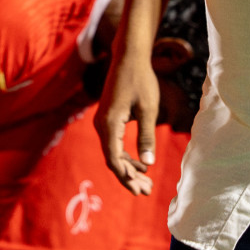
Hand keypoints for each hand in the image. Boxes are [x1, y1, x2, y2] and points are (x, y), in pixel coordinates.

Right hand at [98, 51, 160, 196]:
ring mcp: (103, 122)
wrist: (129, 58)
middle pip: (112, 159)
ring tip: (146, 183)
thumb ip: (146, 136)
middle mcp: (101, 124)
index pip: (113, 158)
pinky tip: (141, 165)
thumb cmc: (141, 81)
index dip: (126, 176)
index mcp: (109, 123)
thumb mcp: (148, 109)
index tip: (140, 189)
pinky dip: (126, 156)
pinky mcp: (108, 119)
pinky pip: (114, 144)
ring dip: (128, 169)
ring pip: (113, 153)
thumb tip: (148, 164)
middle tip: (146, 192)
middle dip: (129, 177)